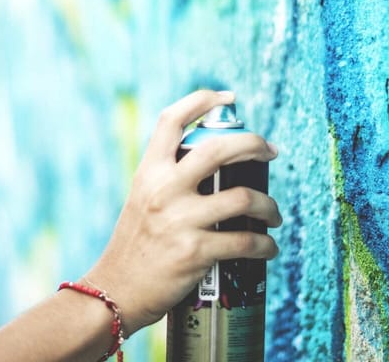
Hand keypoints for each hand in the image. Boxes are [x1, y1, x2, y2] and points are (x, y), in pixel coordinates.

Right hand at [83, 90, 282, 335]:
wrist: (115, 291)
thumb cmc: (134, 247)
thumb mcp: (141, 200)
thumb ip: (168, 181)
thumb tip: (211, 166)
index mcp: (148, 172)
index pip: (171, 120)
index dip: (201, 100)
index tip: (227, 97)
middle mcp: (163, 189)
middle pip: (219, 148)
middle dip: (254, 144)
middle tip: (270, 151)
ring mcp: (180, 219)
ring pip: (243, 197)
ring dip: (268, 205)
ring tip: (272, 213)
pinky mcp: (195, 251)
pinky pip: (245, 241)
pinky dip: (265, 245)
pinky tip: (268, 248)